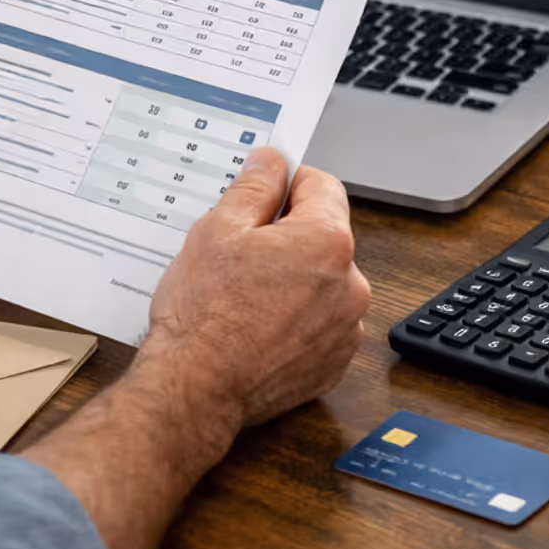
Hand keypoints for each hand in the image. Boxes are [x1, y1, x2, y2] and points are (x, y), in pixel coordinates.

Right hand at [142, 148, 368, 433]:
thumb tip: (273, 162)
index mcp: (327, 242)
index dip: (289, 182)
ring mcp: (345, 330)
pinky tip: (255, 325)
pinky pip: (319, 325)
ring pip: (322, 283)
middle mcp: (350, 286)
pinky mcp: (332, 364)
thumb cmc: (204, 312)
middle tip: (239, 250)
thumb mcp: (218, 229)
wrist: (197, 386)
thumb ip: (254, 187)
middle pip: (323, 238)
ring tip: (243, 295)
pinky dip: (294, 320)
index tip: (265, 190)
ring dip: (294, 280)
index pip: (323, 186)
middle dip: (287, 236)